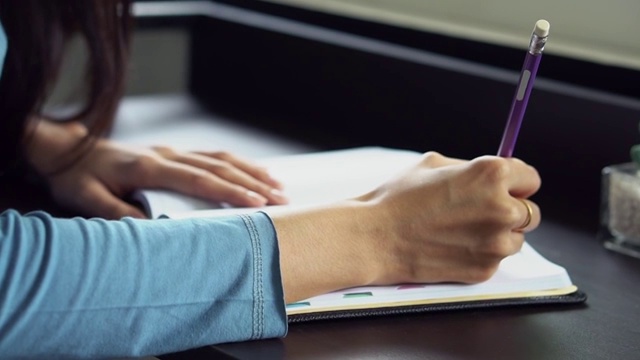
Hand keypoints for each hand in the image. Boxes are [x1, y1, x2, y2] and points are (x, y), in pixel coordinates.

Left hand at [26, 120, 287, 218]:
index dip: (230, 191)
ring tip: (278, 186)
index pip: (198, 179)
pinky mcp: (173, 153)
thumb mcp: (87, 199)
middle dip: (253, 183)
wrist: (67, 150)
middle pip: (219, 167)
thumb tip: (154, 229)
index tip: (257, 203)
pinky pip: (212, 156)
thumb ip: (118, 214)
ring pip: (220, 158)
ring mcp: (172, 151)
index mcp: (149, 166)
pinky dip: (237, 164)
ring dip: (251, 171)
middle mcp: (166, 154)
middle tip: (281, 200)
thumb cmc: (77, 176)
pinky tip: (253, 172)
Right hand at [359, 151, 540, 284]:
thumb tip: (495, 176)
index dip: (516, 182)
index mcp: (491, 175)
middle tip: (480, 210)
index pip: (530, 177)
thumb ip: (471, 169)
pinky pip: (496, 258)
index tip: (506, 187)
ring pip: (516, 238)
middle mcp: (502, 209)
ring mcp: (496, 243)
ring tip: (462, 230)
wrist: (374, 238)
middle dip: (510, 209)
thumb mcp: (434, 164)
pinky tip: (453, 246)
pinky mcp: (485, 269)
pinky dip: (481, 253)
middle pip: (530, 211)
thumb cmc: (398, 198)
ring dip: (499, 234)